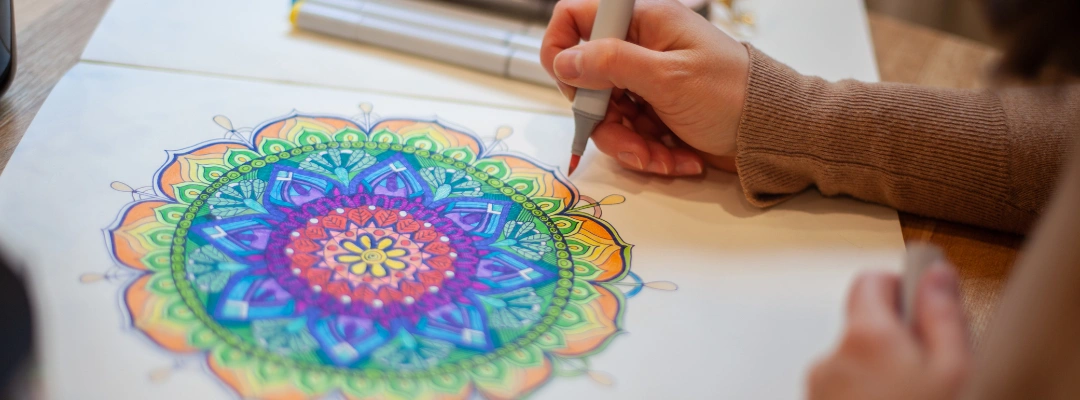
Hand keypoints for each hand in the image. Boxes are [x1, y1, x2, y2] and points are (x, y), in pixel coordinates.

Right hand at [541, 0, 749, 175]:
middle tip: (627, 133)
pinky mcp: (654, 114)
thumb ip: (611, 64)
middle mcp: (640, 49)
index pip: (577, 18)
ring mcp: (645, 84)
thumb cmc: (733, 95)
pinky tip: (676, 158)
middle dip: (602, 117)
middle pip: (586, 79)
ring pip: (605, 115)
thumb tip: (563, 61)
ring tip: (661, 157)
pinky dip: (647, 152)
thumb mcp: (668, 78)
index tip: (573, 85)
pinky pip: (628, 134)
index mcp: (643, 23)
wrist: (772, 135)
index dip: (562, 49)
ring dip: (629, 144)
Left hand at [807, 264, 970, 399]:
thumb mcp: (954, 372)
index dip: (905, 290)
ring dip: (886, 368)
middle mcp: (832, 357)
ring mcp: (820, 386)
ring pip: (860, 358)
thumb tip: (937, 274)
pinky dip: (870, 389)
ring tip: (914, 394)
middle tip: (933, 369)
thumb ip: (945, 317)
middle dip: (901, 339)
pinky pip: (848, 383)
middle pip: (868, 323)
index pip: (871, 279)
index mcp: (864, 338)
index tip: (928, 311)